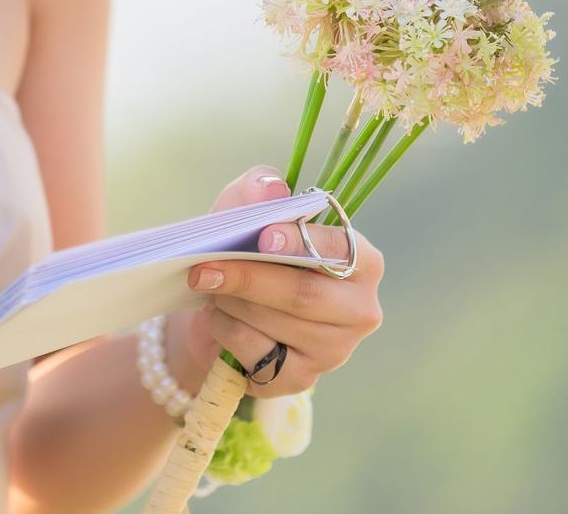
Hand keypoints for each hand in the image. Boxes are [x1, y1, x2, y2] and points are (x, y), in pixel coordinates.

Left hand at [176, 165, 383, 398]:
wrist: (221, 308)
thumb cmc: (246, 250)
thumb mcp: (246, 208)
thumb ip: (259, 188)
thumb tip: (271, 189)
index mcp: (363, 261)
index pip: (339, 250)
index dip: (300, 243)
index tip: (262, 237)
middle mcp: (360, 309)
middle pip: (304, 295)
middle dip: (248, 278)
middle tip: (204, 268)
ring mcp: (335, 350)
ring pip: (276, 324)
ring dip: (232, 303)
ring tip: (211, 286)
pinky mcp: (301, 378)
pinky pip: (257, 355)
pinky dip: (227, 331)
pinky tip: (220, 318)